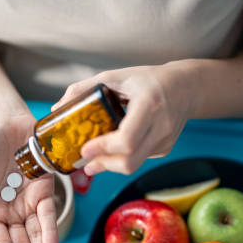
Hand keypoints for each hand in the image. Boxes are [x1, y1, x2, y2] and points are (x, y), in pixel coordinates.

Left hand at [52, 63, 198, 175]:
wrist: (186, 87)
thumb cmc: (149, 79)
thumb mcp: (117, 76)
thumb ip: (85, 88)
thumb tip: (57, 108)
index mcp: (149, 105)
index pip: (126, 139)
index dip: (104, 148)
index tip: (85, 149)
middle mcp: (160, 126)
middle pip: (130, 160)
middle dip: (103, 164)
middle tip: (85, 162)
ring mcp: (165, 140)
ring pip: (133, 165)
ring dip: (110, 165)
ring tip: (93, 161)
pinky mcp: (165, 148)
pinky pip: (140, 159)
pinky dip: (123, 158)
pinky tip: (114, 149)